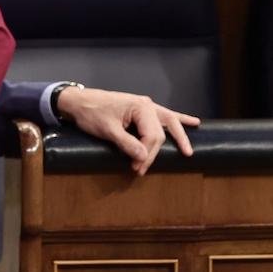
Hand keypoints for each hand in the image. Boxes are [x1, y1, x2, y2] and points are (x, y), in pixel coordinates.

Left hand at [55, 86, 199, 175]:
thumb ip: (126, 143)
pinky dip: (178, 119)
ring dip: (178, 136)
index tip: (135, 167)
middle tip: (142, 169)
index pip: (152, 136)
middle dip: (153, 153)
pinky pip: (165, 115)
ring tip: (188, 151)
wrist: (79, 102)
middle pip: (160, 133)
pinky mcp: (141, 109)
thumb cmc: (91, 113)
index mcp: (141, 107)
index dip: (146, 154)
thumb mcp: (108, 130)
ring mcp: (146, 105)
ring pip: (169, 122)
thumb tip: (143, 157)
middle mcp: (147, 105)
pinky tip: (193, 122)